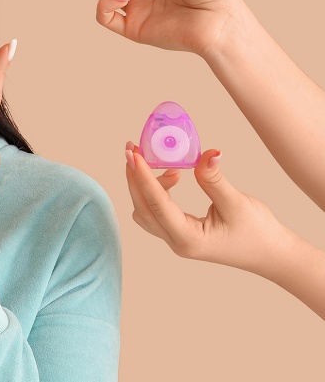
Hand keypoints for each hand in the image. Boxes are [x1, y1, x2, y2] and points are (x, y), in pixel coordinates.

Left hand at [124, 142, 289, 274]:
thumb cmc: (257, 232)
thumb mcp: (237, 203)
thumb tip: (206, 153)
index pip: (156, 204)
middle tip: (133, 149)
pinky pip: (156, 210)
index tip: (134, 154)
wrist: (271, 254)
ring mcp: (175, 239)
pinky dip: (156, 191)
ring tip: (163, 163)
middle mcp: (176, 241)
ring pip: (146, 210)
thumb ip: (214, 179)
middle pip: (142, 208)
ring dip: (145, 185)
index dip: (143, 177)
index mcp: (187, 239)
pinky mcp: (179, 232)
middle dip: (134, 178)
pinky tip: (173, 176)